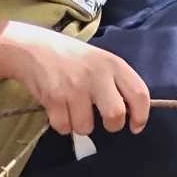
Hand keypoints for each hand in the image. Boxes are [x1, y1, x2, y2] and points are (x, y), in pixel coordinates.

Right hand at [0, 20, 149, 137]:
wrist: (35, 49)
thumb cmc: (74, 58)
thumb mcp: (102, 61)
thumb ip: (117, 83)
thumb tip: (131, 113)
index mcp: (114, 64)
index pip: (139, 93)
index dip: (141, 115)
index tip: (136, 126)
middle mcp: (97, 75)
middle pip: (115, 115)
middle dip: (112, 126)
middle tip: (106, 123)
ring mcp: (74, 87)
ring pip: (86, 127)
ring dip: (82, 125)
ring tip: (76, 110)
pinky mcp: (53, 98)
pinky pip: (64, 127)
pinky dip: (63, 124)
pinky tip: (60, 109)